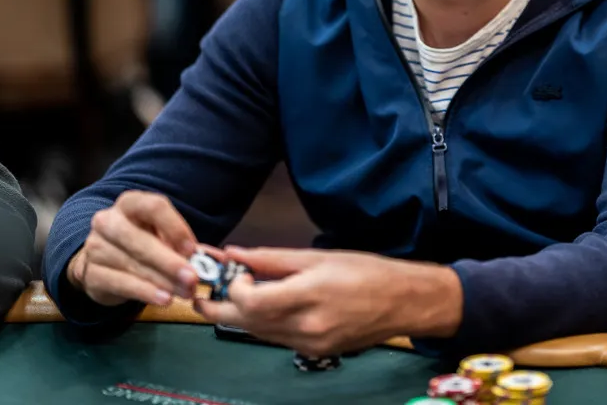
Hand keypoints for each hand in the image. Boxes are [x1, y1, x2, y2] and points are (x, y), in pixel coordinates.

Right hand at [67, 191, 200, 307]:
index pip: (154, 207)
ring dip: (163, 281)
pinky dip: (146, 292)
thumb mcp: (162, 236)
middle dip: (170, 261)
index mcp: (130, 203)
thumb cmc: (140, 243)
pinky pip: (122, 283)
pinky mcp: (91, 274)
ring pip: (133, 265)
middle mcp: (109, 221)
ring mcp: (96, 247)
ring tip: (185, 292)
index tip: (192, 249)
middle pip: (141, 240)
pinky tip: (164, 299)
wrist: (101, 261)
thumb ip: (186, 246)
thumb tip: (217, 260)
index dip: (175, 227)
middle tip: (193, 278)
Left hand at [194, 247, 462, 356]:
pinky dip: (264, 324)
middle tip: (202, 297)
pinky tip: (264, 309)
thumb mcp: (320, 256)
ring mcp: (310, 345)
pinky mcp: (315, 353)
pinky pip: (277, 340)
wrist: (404, 303)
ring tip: (230, 299)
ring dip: (240, 317)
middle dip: (220, 309)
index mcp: (309, 296)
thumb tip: (236, 253)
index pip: (251, 301)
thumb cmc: (368, 272)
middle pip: (247, 323)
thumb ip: (274, 258)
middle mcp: (306, 326)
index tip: (234, 272)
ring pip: (259, 334)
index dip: (233, 288)